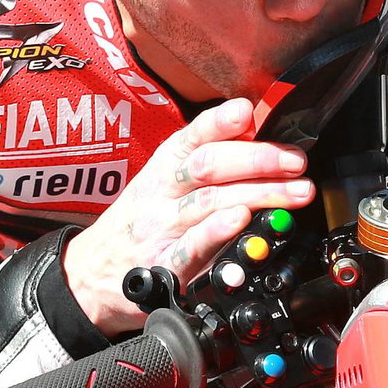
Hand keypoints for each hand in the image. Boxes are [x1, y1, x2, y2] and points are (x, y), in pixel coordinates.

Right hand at [62, 98, 314, 335]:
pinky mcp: (165, 267)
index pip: (193, 135)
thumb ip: (206, 157)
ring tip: (296, 192)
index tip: (249, 111)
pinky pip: (192, 248)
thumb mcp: (164, 181)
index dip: (221, 121)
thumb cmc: (142, 222)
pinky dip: (218, 232)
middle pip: (208, 166)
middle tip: (296, 161)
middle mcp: (161, 193)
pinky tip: (243, 221)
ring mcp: (162, 229)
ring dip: (259, 194)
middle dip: (258, 160)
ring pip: (209, 202)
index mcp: (164, 166)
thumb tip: (254, 130)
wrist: (91, 276)